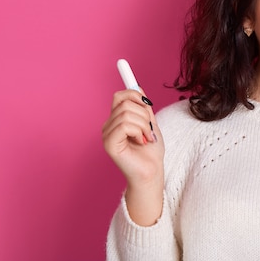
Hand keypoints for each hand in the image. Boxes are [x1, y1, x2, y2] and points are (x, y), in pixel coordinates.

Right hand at [102, 89, 164, 224]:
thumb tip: (138, 87)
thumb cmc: (151, 152)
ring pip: (126, 113)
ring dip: (144, 125)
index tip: (146, 99)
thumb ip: (143, 107)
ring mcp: (107, 134)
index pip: (120, 96)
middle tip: (149, 130)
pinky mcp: (109, 143)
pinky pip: (124, 125)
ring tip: (146, 138)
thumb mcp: (150, 123)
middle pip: (125, 102)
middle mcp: (109, 125)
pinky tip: (141, 141)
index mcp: (117, 120)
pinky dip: (138, 131)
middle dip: (144, 114)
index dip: (132, 92)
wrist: (152, 172)